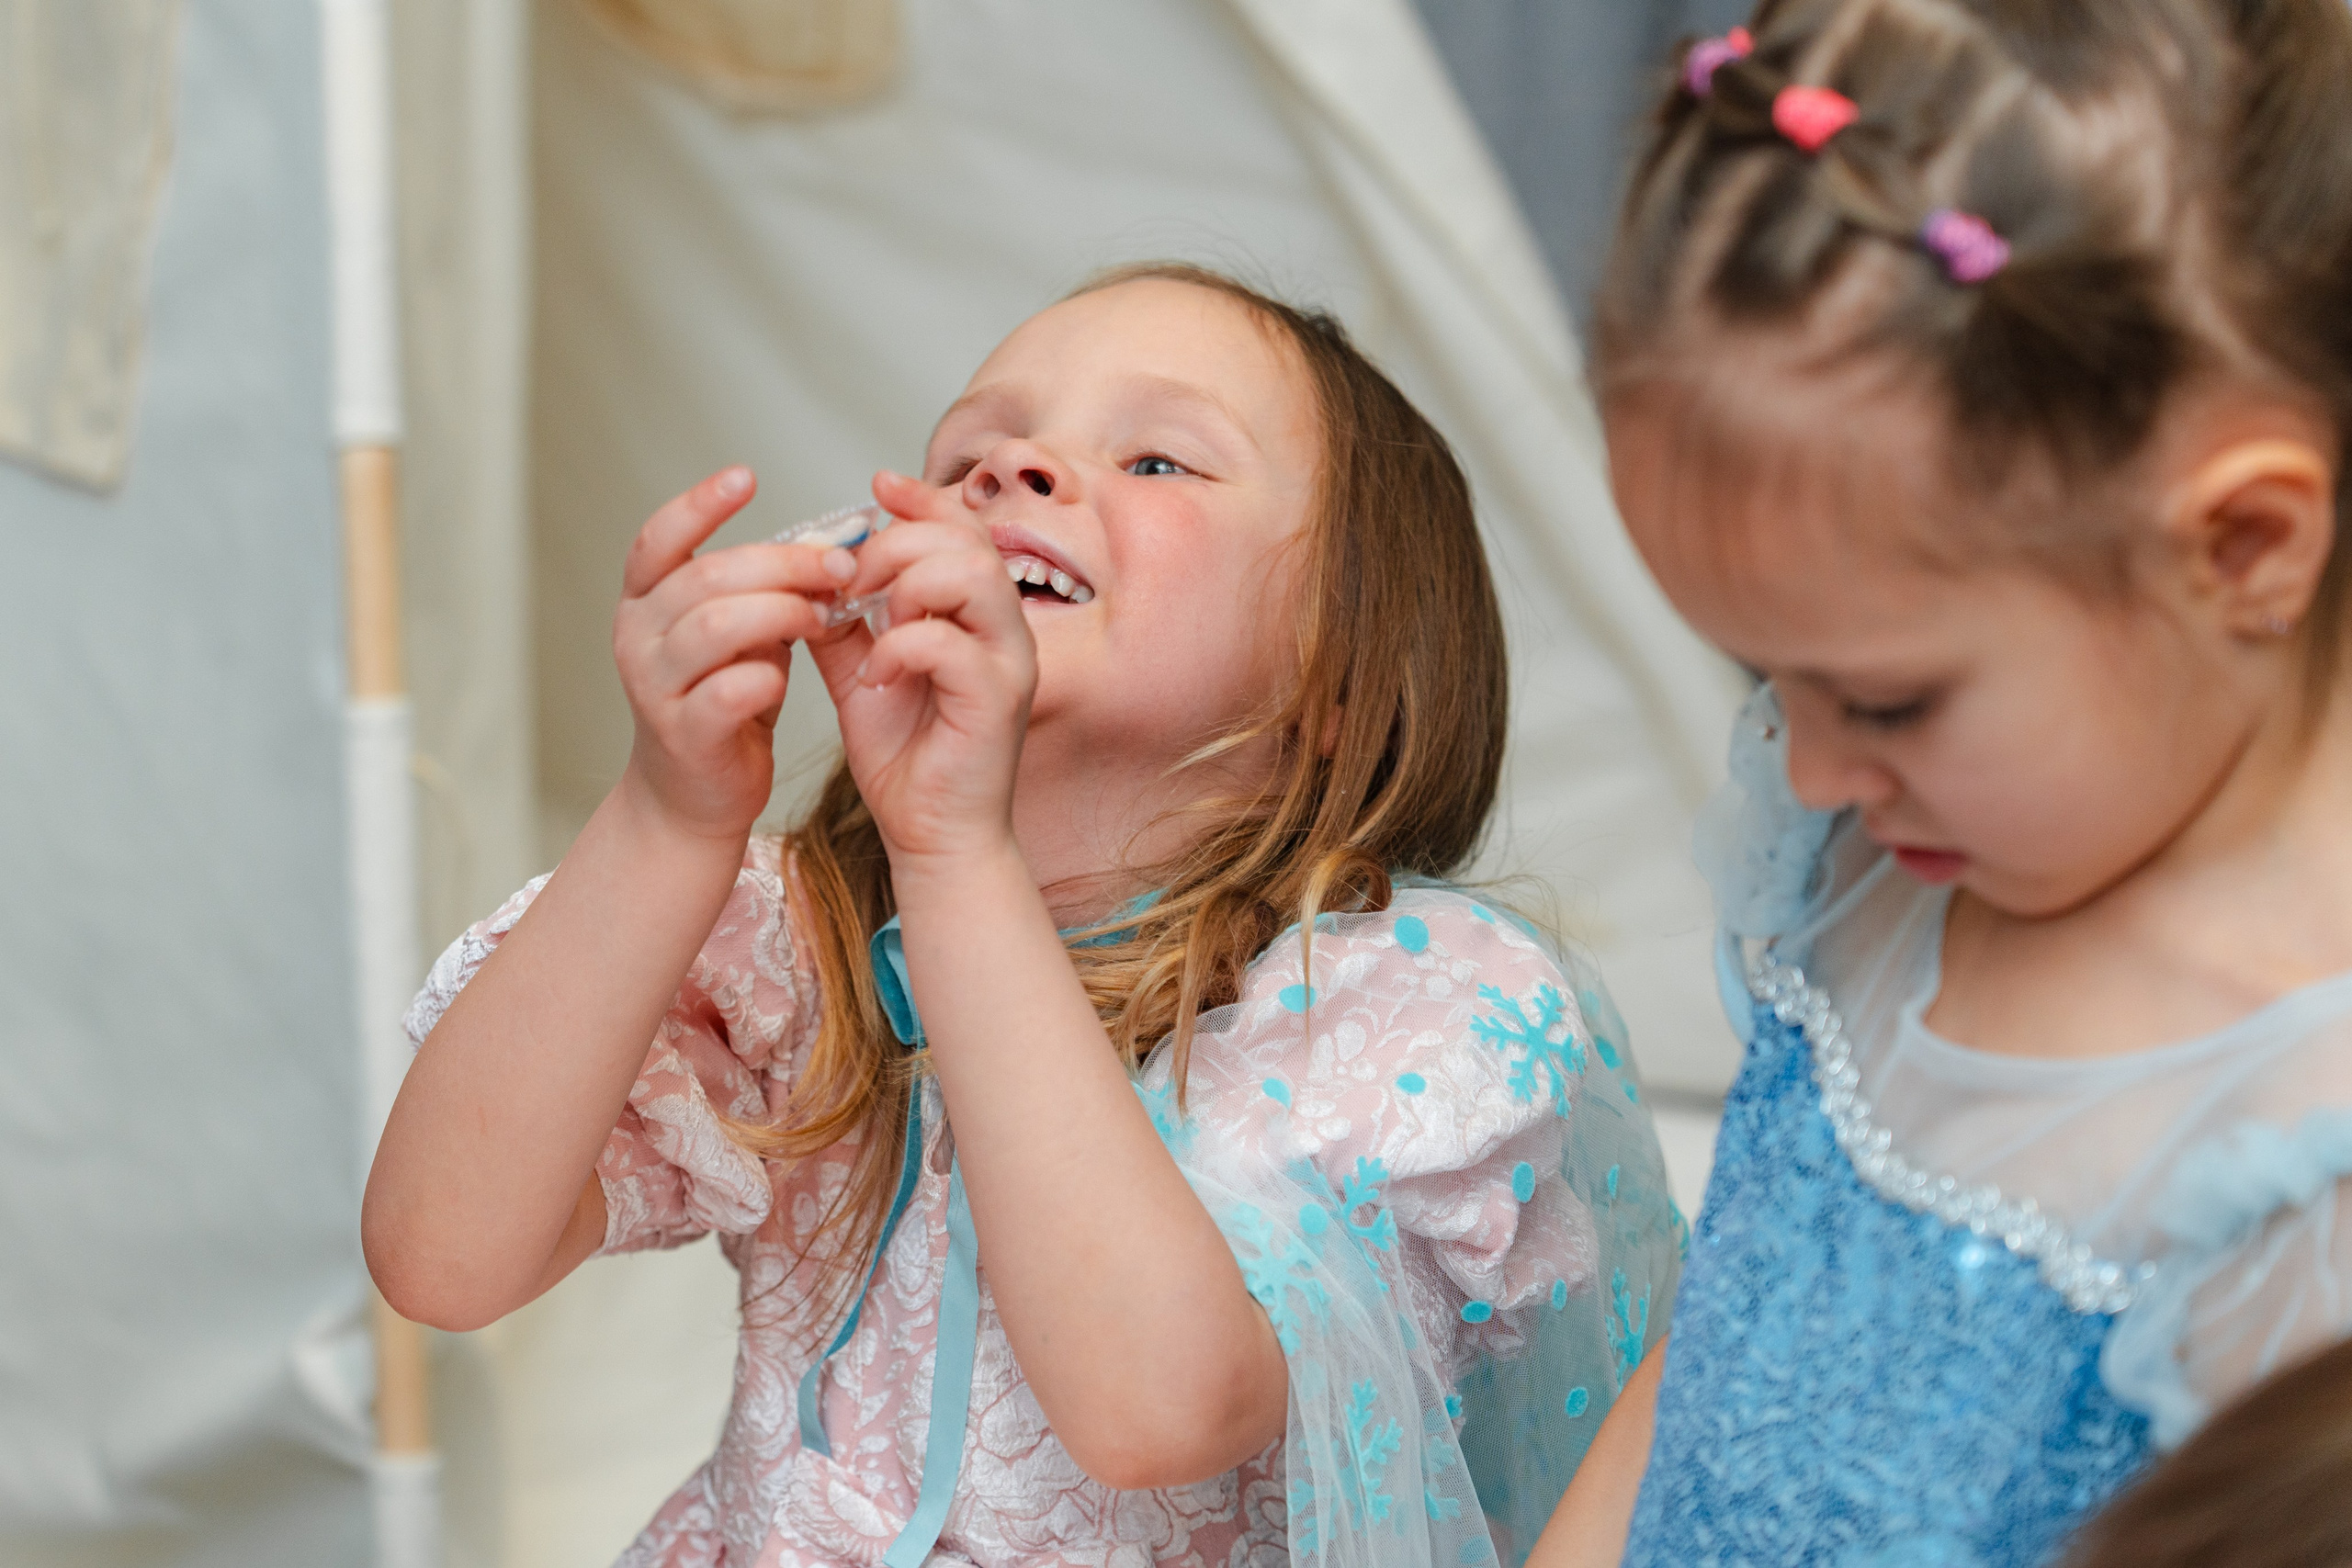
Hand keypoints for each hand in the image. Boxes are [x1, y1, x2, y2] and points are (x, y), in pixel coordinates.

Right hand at [613, 467, 856, 840]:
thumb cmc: (722, 699)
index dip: (698, 504)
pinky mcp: (683, 735)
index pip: (657, 539)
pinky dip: (767, 676)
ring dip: (783, 612)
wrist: (693, 795)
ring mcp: (653, 688)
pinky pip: (729, 691)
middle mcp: (636, 638)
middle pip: (707, 578)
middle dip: (783, 564)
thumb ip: (766, 588)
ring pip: (718, 626)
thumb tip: (835, 542)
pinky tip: (786, 675)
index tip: (745, 476)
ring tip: (822, 617)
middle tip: (839, 564)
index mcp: (643, 602)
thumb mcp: (739, 633)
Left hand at [804, 471, 1034, 867]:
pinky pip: (948, 642)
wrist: (933, 836)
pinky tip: (874, 677)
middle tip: (847, 583)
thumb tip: (811, 573)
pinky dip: (899, 647)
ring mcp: (1008, 663)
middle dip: (896, 545)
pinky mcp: (996, 701)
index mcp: (978, 615)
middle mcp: (1005, 630)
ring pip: (971, 575)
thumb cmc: (908, 759)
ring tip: (868, 623)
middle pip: (965, 539)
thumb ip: (846, 623)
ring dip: (906, 585)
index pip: (963, 528)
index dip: (922, 499)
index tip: (875, 488)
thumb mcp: (864, 673)